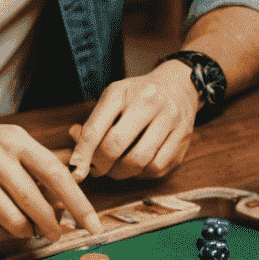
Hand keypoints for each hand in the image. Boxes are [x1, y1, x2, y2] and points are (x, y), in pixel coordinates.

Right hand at [0, 118, 101, 244]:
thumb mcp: (12, 139)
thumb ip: (40, 166)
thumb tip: (70, 202)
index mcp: (15, 141)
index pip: (56, 174)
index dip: (78, 203)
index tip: (93, 225)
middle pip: (35, 204)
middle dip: (53, 225)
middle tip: (58, 233)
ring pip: (13, 222)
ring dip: (28, 232)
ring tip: (29, 227)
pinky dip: (2, 236)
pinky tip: (4, 226)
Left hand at [66, 60, 197, 180]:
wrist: (177, 86)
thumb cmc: (136, 97)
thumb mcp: (111, 101)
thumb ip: (93, 126)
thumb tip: (76, 156)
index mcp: (121, 91)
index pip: (95, 128)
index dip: (82, 154)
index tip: (76, 170)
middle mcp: (147, 101)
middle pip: (116, 145)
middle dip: (102, 165)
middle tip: (97, 169)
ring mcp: (169, 118)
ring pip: (138, 160)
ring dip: (122, 172)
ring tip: (116, 168)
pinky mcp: (183, 136)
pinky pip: (157, 167)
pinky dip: (143, 173)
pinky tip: (139, 164)